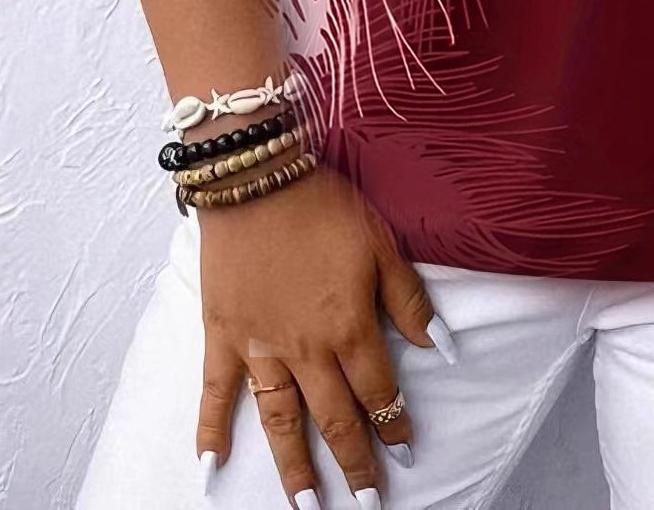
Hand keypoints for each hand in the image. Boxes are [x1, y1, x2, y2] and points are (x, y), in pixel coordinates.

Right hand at [195, 161, 445, 504]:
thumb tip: (443, 347)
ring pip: (281, 420)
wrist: (259, 176)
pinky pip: (216, 393)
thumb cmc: (324, 203)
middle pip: (335, 417)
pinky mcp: (222, 334)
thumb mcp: (382, 243)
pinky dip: (211, 432)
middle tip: (368, 501)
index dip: (395, 424)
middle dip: (355, 462)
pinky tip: (210, 469)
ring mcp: (260, 346)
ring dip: (294, 466)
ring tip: (306, 505)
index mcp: (349, 326)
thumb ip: (409, 300)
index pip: (379, 391)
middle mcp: (307, 349)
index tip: (406, 452)